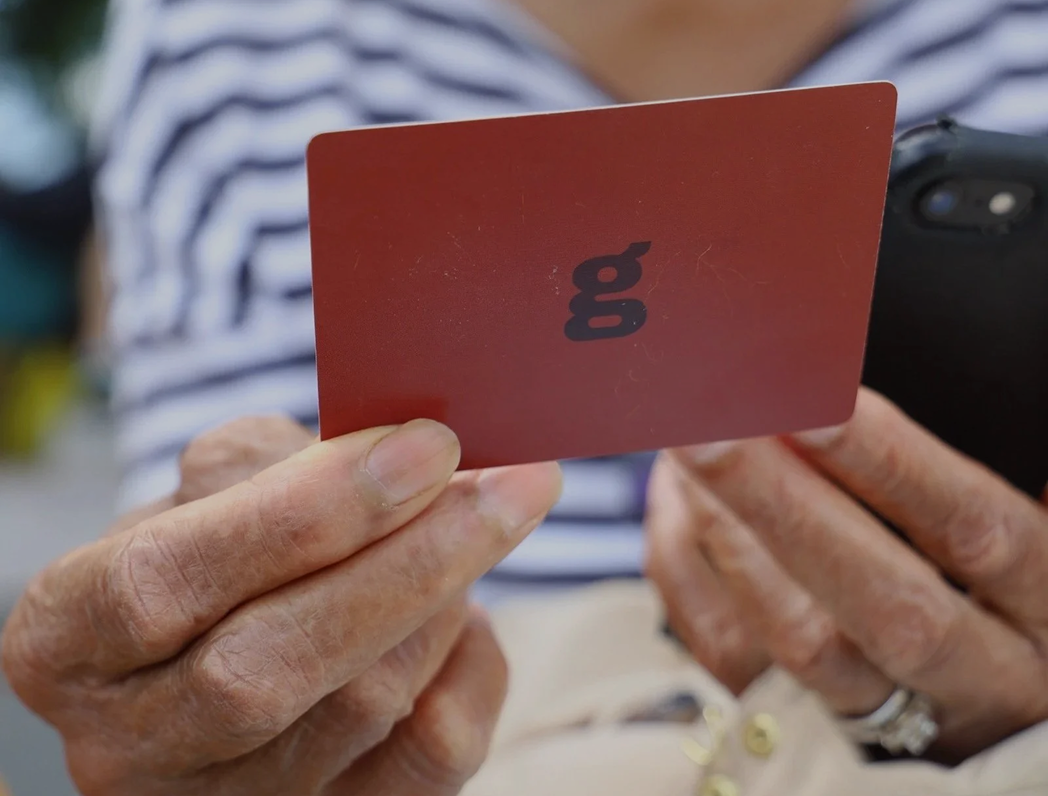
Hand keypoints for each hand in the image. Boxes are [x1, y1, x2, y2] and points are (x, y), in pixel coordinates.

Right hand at [2, 417, 561, 794]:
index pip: (167, 582)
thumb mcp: (210, 486)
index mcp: (68, 640)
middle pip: (273, 665)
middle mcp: (128, 745)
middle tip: (509, 482)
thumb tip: (393, 454)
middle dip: (414, 559)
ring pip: (366, 706)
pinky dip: (472, 667)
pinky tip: (467, 613)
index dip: (306, 512)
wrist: (233, 627)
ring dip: (446, 598)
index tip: (425, 446)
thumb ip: (272, 463)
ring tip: (477, 527)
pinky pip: (432, 759)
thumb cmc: (220, 541)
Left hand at [646, 388, 1047, 762]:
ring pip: (796, 637)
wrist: (975, 720)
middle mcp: (977, 676)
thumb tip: (847, 393)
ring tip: (682, 439)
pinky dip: (689, 566)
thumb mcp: (1005, 539)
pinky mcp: (806, 723)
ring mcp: (888, 712)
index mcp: (1044, 607)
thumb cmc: (991, 594)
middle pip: (879, 600)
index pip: (977, 531)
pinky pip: (730, 654)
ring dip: (724, 527)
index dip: (894, 464)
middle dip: (784, 503)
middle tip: (710, 424)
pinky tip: (674, 496)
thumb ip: (952, 484)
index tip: (815, 399)